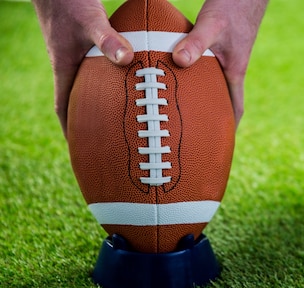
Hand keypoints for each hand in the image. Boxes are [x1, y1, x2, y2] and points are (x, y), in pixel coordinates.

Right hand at [32, 0, 133, 136]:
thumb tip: (127, 58)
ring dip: (105, 102)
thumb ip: (108, 39)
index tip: (83, 150)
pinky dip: (115, 78)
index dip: (72, 130)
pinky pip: (103, 69)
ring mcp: (79, 55)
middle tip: (110, 143)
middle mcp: (71, 65)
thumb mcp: (91, 20)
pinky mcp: (88, 44)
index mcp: (65, 67)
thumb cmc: (70, 1)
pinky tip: (132, 81)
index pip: (64, 107)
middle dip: (92, 123)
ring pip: (92, 86)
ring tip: (126, 120)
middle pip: (80, 102)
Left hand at [173, 0, 268, 125]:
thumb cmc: (233, 6)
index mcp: (234, 70)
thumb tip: (179, 62)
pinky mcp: (220, 46)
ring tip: (182, 110)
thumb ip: (195, 42)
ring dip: (202, 97)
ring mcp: (226, 57)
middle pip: (222, 100)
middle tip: (193, 135)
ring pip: (213, 84)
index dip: (228, 128)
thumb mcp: (213, 23)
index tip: (218, 145)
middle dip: (211, 118)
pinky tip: (179, 73)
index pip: (235, 107)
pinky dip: (195, 76)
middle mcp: (231, 67)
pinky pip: (206, 68)